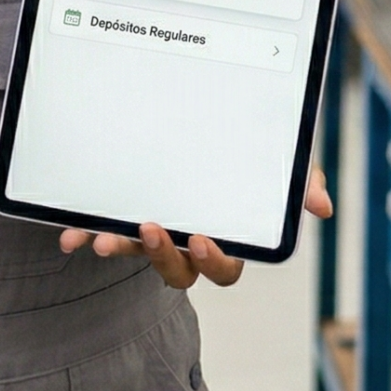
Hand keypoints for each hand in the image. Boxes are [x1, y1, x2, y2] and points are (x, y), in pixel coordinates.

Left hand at [58, 167, 332, 289]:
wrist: (191, 119)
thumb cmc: (245, 153)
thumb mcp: (273, 160)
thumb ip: (299, 179)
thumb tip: (321, 206)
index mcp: (223, 235)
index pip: (225, 266)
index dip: (214, 260)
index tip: (203, 238)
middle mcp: (185, 241)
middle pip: (178, 271)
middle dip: (163, 255)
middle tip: (153, 227)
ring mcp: (152, 230)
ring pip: (137, 253)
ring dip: (119, 248)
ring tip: (103, 239)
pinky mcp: (121, 216)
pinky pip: (101, 231)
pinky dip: (84, 234)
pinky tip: (69, 234)